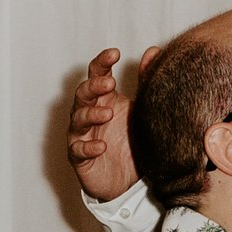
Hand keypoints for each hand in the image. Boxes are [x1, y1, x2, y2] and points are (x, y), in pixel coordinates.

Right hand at [68, 43, 152, 199]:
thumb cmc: (132, 140)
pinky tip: (101, 147)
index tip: (114, 53)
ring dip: (90, 114)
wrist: (129, 180)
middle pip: (83, 94)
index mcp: (104, 98)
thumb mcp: (142, 110)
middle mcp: (89, 113)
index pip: (97, 74)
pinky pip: (78, 150)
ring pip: (77, 119)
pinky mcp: (79, 157)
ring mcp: (82, 135)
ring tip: (107, 114)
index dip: (102, 63)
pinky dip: (88, 147)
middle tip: (110, 84)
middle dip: (94, 87)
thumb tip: (154, 51)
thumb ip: (146, 81)